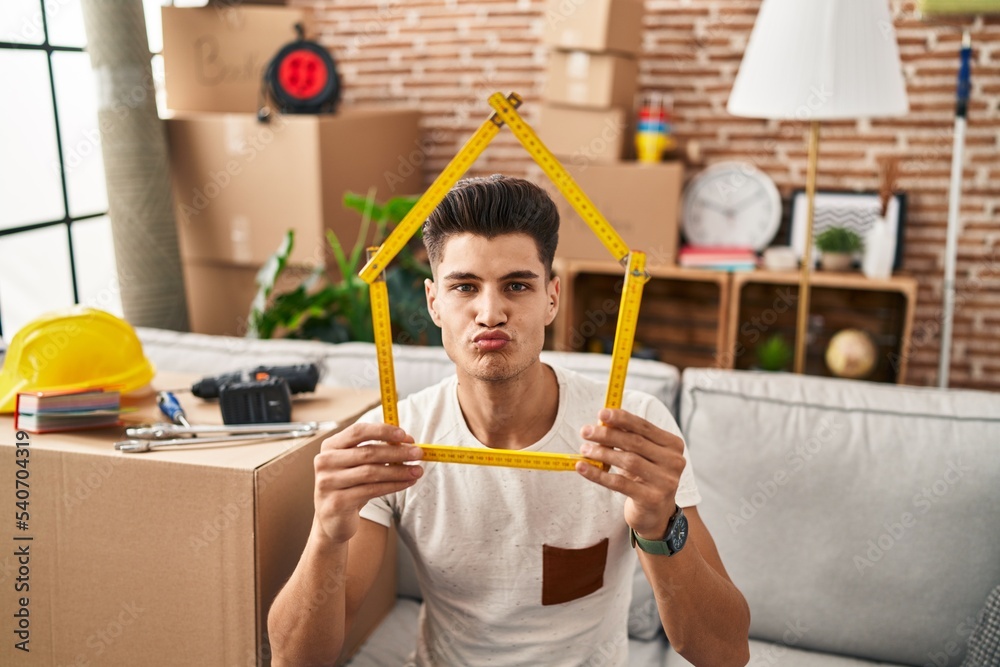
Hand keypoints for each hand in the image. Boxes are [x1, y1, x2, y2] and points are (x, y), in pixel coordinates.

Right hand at [313, 422, 422, 544]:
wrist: (333, 518)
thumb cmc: (349, 485)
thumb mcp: (357, 464)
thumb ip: (375, 449)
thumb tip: (406, 441)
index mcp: (331, 445)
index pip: (358, 431)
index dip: (383, 431)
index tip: (405, 435)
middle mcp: (325, 461)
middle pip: (367, 452)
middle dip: (397, 452)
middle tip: (418, 453)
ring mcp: (328, 482)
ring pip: (372, 473)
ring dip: (399, 471)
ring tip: (417, 470)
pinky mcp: (337, 502)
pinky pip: (372, 490)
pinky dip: (393, 486)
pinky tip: (406, 483)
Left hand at [575, 408, 685, 539]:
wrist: (657, 514)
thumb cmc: (645, 477)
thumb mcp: (642, 456)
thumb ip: (628, 437)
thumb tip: (602, 420)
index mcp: (673, 445)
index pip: (644, 427)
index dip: (622, 419)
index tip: (601, 413)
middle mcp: (674, 462)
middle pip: (635, 442)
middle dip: (607, 435)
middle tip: (585, 431)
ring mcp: (665, 482)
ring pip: (628, 461)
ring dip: (602, 453)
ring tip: (584, 449)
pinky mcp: (652, 499)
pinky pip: (619, 484)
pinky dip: (598, 475)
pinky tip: (582, 468)